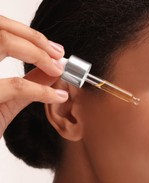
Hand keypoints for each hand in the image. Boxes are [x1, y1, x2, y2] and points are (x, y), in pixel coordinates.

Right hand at [0, 15, 67, 136]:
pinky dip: (41, 89)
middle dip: (35, 39)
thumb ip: (28, 81)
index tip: (53, 48)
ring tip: (58, 70)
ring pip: (3, 43)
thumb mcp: (5, 99)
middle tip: (59, 55)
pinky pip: (15, 85)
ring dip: (38, 53)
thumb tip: (54, 69)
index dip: (27, 33)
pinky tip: (57, 96)